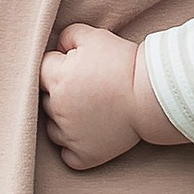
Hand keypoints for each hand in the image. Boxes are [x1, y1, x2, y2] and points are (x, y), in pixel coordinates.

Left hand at [39, 21, 168, 167]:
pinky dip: (73, 148)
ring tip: (88, 109)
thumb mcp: (95, 36)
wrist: (151, 94)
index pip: (41, 69)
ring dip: (63, 120)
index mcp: (57, 78)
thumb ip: (67, 36)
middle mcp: (58, 108)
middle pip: (46, 100)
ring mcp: (70, 135)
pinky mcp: (85, 155)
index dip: (58, 64)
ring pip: (53, 129)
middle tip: (86, 86)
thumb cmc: (123, 63)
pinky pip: (67, 156)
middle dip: (60, 92)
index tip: (76, 64)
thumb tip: (57, 47)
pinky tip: (86, 134)